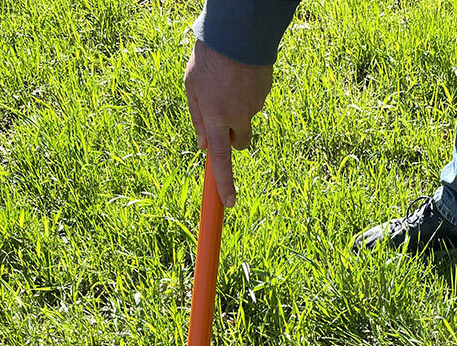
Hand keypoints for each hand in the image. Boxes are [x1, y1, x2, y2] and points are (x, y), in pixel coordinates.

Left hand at [184, 40, 272, 206]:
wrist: (237, 31)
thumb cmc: (209, 58)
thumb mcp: (191, 88)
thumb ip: (197, 119)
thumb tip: (203, 147)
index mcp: (217, 119)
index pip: (221, 161)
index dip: (225, 184)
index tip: (229, 203)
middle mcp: (238, 117)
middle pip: (239, 143)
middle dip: (232, 138)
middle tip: (222, 116)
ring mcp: (255, 105)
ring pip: (246, 119)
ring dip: (238, 109)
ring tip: (227, 82)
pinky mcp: (266, 92)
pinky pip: (255, 100)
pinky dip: (247, 93)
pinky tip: (239, 75)